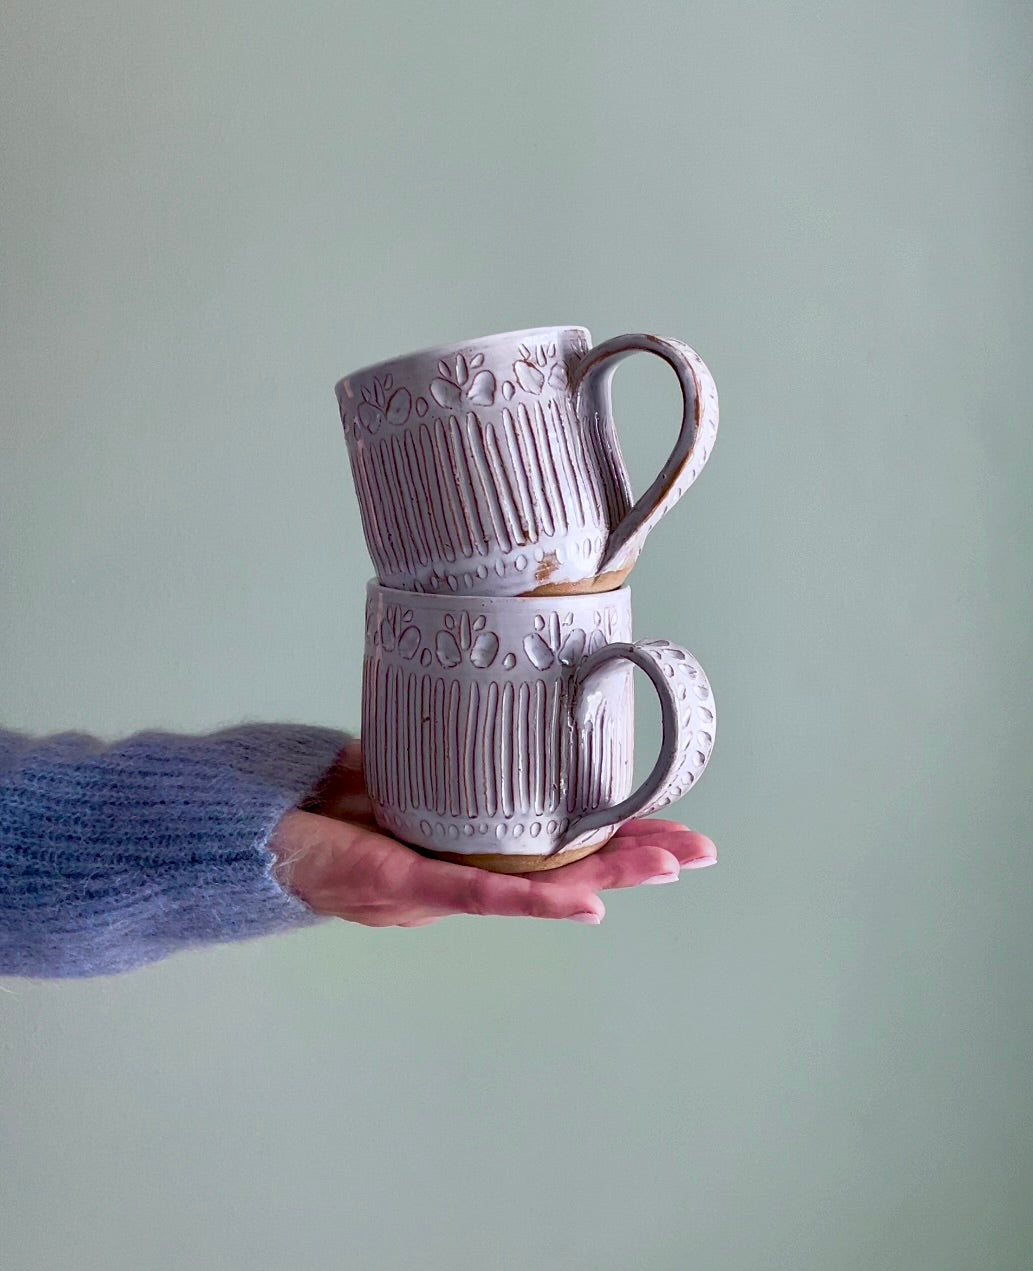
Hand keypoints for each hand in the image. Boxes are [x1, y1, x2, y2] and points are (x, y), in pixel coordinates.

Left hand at [269, 743, 715, 927]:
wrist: (247, 833)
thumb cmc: (315, 805)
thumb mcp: (389, 769)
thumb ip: (433, 754)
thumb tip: (469, 702)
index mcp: (466, 846)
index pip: (551, 842)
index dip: (609, 834)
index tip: (664, 823)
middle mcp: (463, 874)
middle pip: (562, 869)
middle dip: (632, 858)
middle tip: (695, 851)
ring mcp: (440, 887)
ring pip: (538, 886)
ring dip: (605, 878)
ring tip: (663, 868)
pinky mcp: (407, 887)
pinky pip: (481, 894)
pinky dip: (536, 901)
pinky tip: (587, 904)